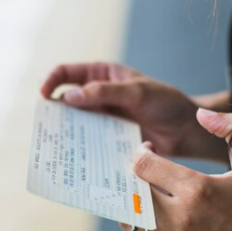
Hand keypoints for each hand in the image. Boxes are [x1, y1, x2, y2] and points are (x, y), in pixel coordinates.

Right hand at [40, 62, 226, 161]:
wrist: (188, 131)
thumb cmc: (166, 103)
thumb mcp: (137, 92)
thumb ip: (104, 92)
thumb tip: (68, 97)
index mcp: (102, 74)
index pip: (67, 73)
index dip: (51, 82)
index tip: (44, 97)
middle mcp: (98, 95)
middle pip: (66, 100)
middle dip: (55, 112)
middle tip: (47, 128)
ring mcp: (103, 117)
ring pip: (76, 123)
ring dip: (67, 132)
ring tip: (58, 145)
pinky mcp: (109, 137)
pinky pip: (90, 141)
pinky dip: (81, 147)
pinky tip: (77, 157)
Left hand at [122, 109, 231, 230]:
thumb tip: (201, 114)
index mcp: (197, 188)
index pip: (143, 165)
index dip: (141, 154)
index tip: (148, 152)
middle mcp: (181, 218)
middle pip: (132, 194)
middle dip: (134, 182)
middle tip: (145, 179)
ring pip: (131, 223)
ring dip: (137, 211)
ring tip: (153, 204)